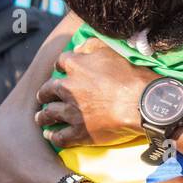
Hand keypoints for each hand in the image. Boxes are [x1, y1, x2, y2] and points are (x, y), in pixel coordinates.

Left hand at [34, 38, 156, 146]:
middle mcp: (68, 88)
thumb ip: (91, 46)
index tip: (60, 71)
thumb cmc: (130, 75)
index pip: (60, 63)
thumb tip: (79, 48)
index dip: (60, 68)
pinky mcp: (79, 132)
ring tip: (40, 118)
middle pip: (47, 90)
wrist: (141, 102)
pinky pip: (60, 136)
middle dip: (44, 93)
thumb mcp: (111, 51)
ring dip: (43, 116)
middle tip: (44, 96)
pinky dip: (53, 136)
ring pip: (49, 114)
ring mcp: (72, 111)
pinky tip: (51, 135)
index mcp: (75, 66)